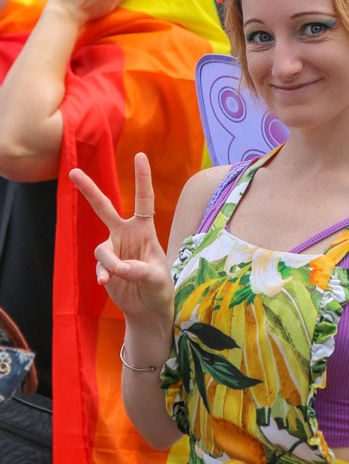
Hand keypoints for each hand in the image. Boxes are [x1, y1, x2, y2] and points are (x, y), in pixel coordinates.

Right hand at [69, 152, 173, 320]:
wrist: (148, 308)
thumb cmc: (159, 287)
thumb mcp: (158, 277)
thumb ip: (142, 270)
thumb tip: (121, 266)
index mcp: (145, 229)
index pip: (143, 200)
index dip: (142, 178)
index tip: (139, 155)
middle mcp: (126, 234)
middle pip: (105, 208)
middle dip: (89, 190)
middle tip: (73, 172)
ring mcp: (113, 249)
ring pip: (102, 248)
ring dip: (109, 261)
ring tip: (118, 274)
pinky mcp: (104, 266)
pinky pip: (99, 266)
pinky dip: (103, 274)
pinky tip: (107, 282)